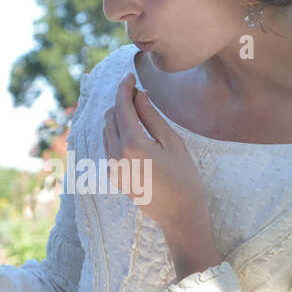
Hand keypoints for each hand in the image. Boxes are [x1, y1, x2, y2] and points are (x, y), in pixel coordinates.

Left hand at [101, 72, 203, 226]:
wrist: (179, 216)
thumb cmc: (184, 178)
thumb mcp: (172, 142)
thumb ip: (152, 116)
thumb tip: (139, 95)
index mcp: (132, 144)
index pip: (121, 106)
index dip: (124, 88)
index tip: (129, 76)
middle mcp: (116, 155)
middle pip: (110, 116)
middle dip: (121, 101)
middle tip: (138, 93)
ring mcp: (112, 167)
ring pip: (107, 131)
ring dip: (118, 116)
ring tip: (137, 110)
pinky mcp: (114, 176)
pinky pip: (109, 146)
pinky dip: (116, 132)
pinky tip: (132, 130)